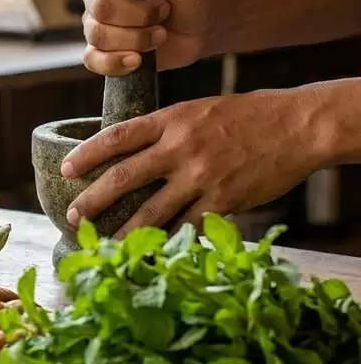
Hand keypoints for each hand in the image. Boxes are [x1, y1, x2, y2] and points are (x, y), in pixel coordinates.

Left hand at [61, 88, 326, 234]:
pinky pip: (188, 227)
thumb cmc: (245, 116)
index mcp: (170, 120)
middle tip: (73, 215)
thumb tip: (127, 152)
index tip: (65, 169)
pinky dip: (168, 241)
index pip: (116, 136)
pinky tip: (152, 253)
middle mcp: (181, 147)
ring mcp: (202, 175)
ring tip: (106, 245)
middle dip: (94, 199)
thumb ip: (164, 131)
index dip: (87, 154)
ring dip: (125, 232)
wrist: (296, 126)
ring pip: (152, 211)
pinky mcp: (224, 200)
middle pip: (124, 177)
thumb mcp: (196, 110)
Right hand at [80, 0, 218, 75]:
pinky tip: (137, 60)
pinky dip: (116, 62)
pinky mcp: (102, 51)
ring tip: (160, 32)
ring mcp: (95, 24)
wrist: (201, 23)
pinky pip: (92, 60)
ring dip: (139, 37)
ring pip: (100, 35)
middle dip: (143, 13)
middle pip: (101, 8)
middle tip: (164, 10)